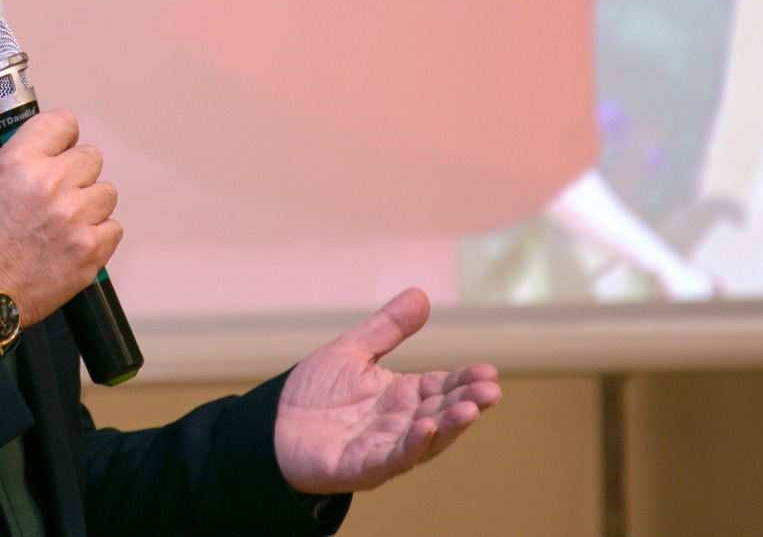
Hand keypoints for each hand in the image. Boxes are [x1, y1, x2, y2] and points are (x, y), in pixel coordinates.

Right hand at [0, 110, 119, 321]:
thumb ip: (18, 159)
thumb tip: (45, 148)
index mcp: (20, 161)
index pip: (64, 122)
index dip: (62, 138)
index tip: (60, 149)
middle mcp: (51, 184)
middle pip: (92, 157)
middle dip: (76, 173)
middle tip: (59, 193)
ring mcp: (75, 218)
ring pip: (106, 193)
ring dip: (89, 204)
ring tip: (65, 222)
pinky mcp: (90, 250)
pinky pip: (113, 228)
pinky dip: (97, 235)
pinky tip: (74, 242)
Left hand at [273, 288, 499, 493]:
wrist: (272, 426)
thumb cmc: (314, 393)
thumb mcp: (353, 351)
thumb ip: (387, 328)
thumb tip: (421, 294)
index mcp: (402, 396)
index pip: (442, 388)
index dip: (465, 381)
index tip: (489, 371)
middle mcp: (399, 424)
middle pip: (441, 414)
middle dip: (467, 403)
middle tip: (491, 390)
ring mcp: (382, 448)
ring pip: (424, 440)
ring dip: (448, 427)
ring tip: (470, 409)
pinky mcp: (360, 467)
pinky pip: (391, 459)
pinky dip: (410, 446)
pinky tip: (425, 428)